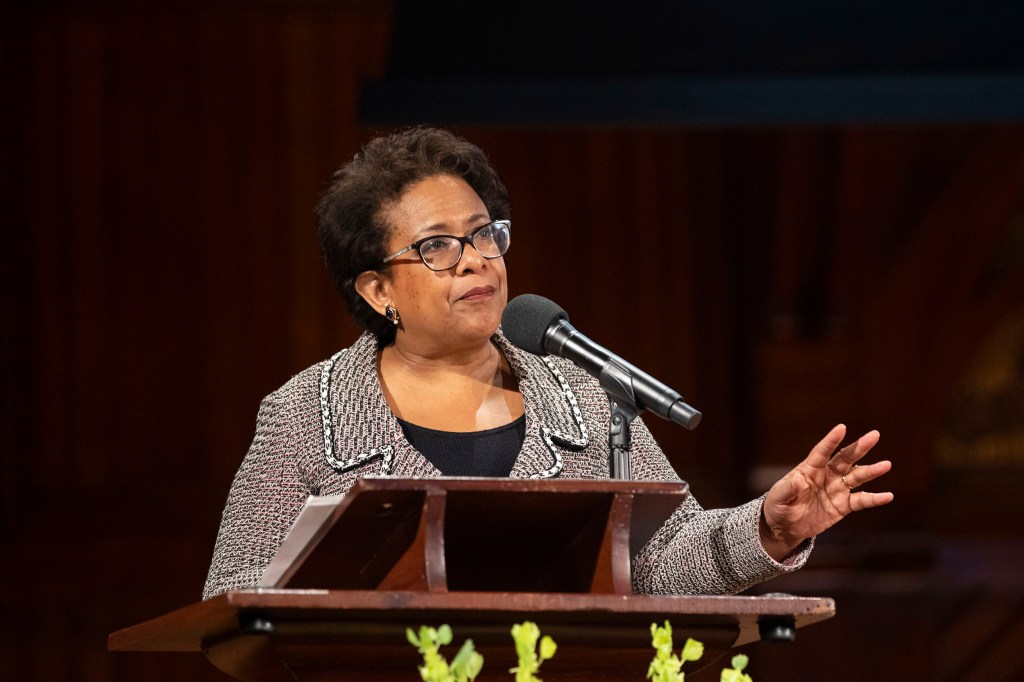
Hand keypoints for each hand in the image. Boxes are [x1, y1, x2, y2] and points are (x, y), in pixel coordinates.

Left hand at [760, 424, 893, 560]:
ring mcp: (836, 490)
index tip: (842, 427)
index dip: (831, 440)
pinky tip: (888, 496)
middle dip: (859, 447)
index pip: (822, 452)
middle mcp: (826, 476)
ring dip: (871, 471)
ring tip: (886, 464)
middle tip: (874, 435)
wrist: (785, 526)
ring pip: (857, 477)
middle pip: (845, 459)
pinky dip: (874, 499)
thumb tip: (797, 480)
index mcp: (809, 469)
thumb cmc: (779, 506)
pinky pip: (861, 501)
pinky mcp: (843, 506)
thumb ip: (788, 488)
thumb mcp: (779, 497)